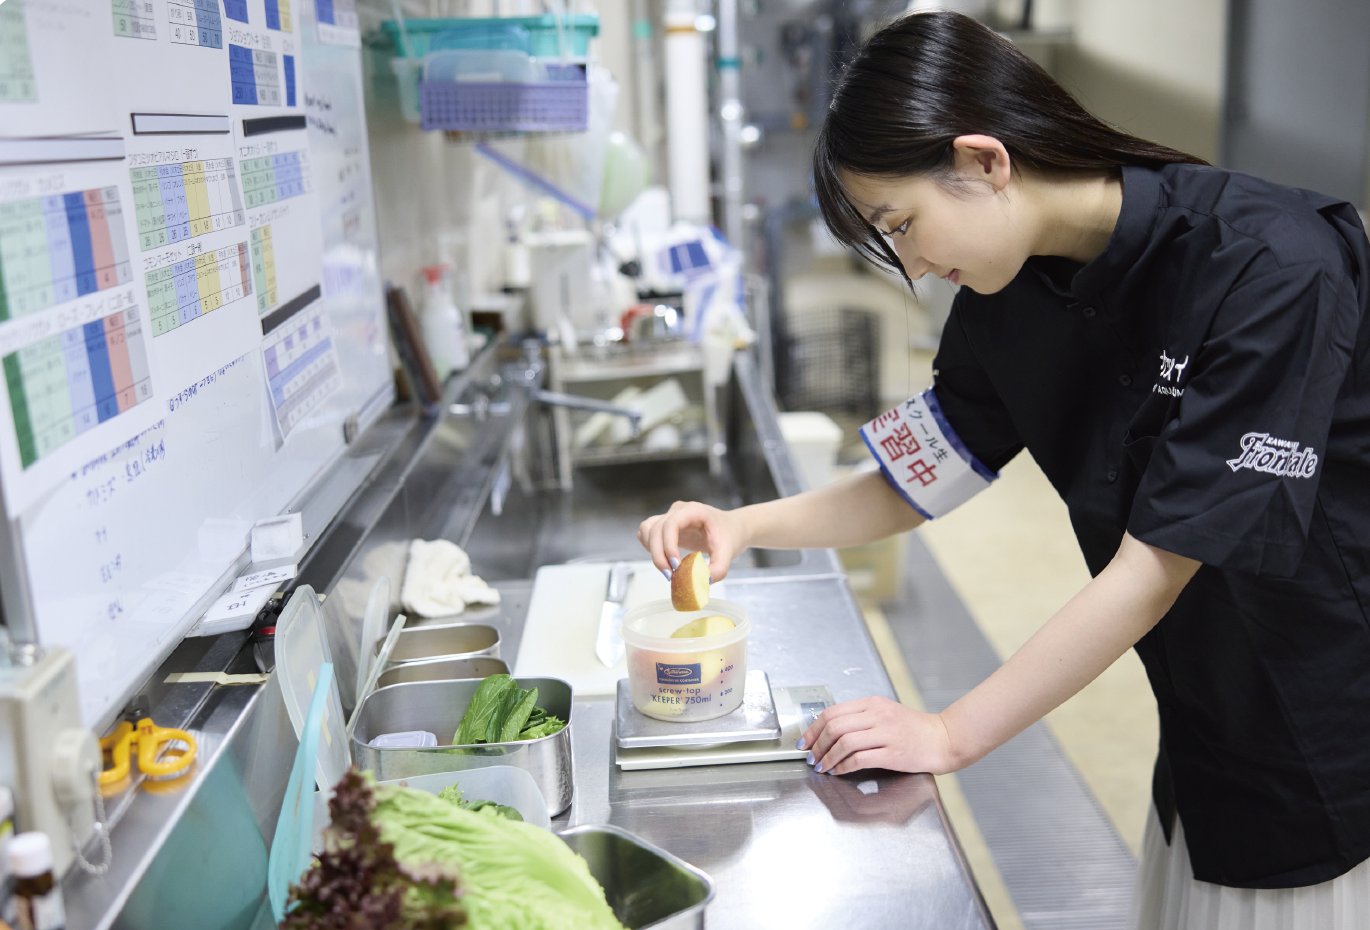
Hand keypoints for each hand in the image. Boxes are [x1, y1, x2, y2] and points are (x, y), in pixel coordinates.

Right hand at [637, 501, 748, 581]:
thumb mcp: (728, 553)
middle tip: (669, 575)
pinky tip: (664, 559)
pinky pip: (647, 533)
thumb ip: (718, 569)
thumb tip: (702, 582)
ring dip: (652, 551)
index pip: (671, 524)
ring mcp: (670, 516)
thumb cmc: (730, 536)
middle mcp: (678, 510)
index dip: (669, 545)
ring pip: (647, 530)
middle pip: (656, 529)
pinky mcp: (665, 525)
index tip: (676, 566)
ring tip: (667, 568)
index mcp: (694, 511)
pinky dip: (650, 547)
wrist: (732, 529)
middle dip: (658, 554)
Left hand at [798, 696, 956, 775]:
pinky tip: (838, 771)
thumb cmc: (914, 728)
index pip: (832, 712)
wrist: (942, 739)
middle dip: (817, 744)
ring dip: (828, 757)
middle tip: (811, 756)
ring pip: (844, 742)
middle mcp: (878, 715)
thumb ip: (860, 717)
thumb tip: (829, 729)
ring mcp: (886, 734)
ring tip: (822, 766)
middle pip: (835, 726)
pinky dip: (843, 766)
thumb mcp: (885, 712)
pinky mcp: (893, 753)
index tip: (805, 741)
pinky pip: (859, 759)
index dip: (813, 728)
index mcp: (872, 703)